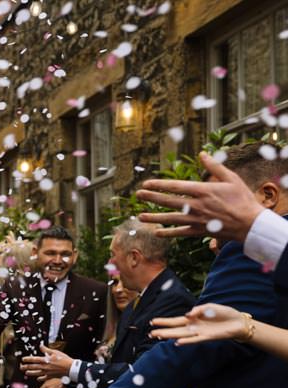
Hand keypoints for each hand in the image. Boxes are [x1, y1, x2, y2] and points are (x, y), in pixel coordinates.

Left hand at [21, 344, 74, 379]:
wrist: (70, 368)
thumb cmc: (64, 359)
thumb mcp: (55, 352)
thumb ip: (46, 350)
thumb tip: (40, 346)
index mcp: (45, 360)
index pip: (34, 359)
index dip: (28, 359)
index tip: (23, 359)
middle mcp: (45, 367)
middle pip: (33, 367)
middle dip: (26, 367)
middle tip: (21, 367)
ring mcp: (47, 372)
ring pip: (36, 373)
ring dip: (30, 373)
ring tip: (26, 373)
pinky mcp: (50, 377)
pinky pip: (43, 378)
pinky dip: (40, 378)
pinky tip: (37, 379)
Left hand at [135, 151, 263, 241]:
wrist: (250, 223)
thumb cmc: (242, 199)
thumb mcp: (231, 178)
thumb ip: (214, 166)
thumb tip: (202, 154)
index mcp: (202, 191)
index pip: (175, 186)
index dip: (159, 185)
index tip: (146, 183)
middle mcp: (196, 205)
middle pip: (168, 201)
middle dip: (151, 198)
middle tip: (138, 195)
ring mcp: (195, 220)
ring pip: (170, 219)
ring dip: (153, 218)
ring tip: (139, 216)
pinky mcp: (198, 232)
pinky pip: (179, 233)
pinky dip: (167, 233)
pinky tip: (157, 233)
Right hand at [150, 303, 250, 344]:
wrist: (238, 321)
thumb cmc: (224, 313)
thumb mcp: (210, 306)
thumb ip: (197, 310)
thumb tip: (187, 315)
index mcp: (192, 319)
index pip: (175, 321)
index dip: (164, 321)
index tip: (152, 321)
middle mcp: (193, 327)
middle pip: (174, 329)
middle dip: (162, 331)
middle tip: (150, 333)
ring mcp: (199, 333)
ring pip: (181, 335)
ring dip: (170, 336)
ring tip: (158, 337)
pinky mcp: (208, 337)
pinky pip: (195, 340)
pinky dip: (186, 341)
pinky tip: (178, 342)